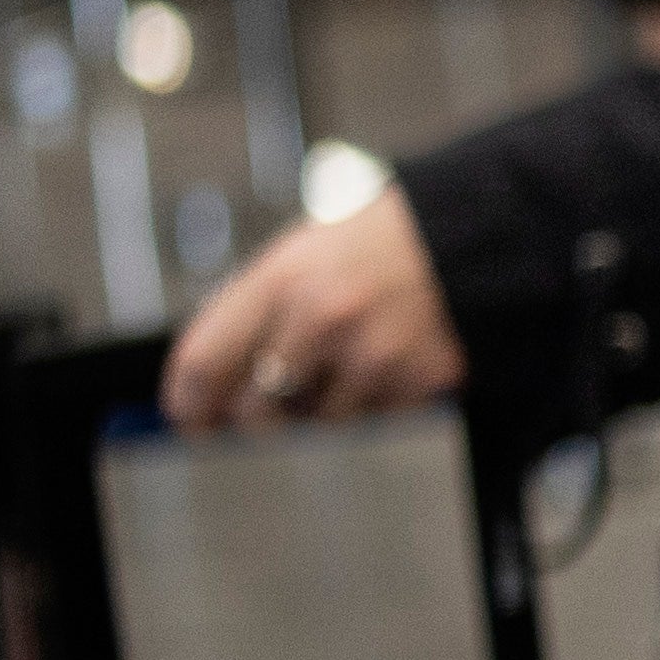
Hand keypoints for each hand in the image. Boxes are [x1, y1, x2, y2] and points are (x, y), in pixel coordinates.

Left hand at [163, 192, 461, 434]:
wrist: (470, 236)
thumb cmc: (376, 243)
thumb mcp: (299, 255)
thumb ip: (254, 311)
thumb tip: (214, 376)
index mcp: (281, 279)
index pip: (205, 361)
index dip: (190, 401)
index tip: (191, 418)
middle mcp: (322, 318)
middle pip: (256, 410)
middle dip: (257, 417)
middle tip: (264, 412)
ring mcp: (373, 353)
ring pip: (319, 422)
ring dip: (322, 408)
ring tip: (345, 366)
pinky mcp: (419, 379)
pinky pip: (375, 420)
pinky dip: (374, 405)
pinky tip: (386, 366)